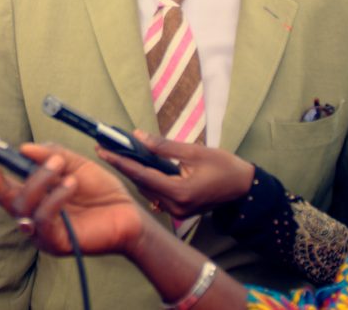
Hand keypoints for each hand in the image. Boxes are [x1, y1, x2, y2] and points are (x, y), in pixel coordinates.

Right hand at [0, 142, 147, 257]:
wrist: (130, 215)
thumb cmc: (101, 191)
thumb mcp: (76, 164)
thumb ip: (52, 155)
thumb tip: (23, 149)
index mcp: (33, 195)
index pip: (2, 182)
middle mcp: (31, 214)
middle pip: (0, 196)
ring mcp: (41, 231)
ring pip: (23, 205)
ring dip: (39, 180)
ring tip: (61, 165)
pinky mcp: (55, 243)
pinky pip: (44, 219)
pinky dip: (55, 198)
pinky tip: (71, 184)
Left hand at [97, 130, 254, 218]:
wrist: (244, 188)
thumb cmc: (224, 167)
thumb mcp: (194, 151)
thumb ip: (164, 146)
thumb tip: (138, 137)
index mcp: (179, 192)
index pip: (142, 175)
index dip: (121, 161)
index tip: (103, 150)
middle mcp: (175, 206)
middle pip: (141, 183)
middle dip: (122, 165)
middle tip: (103, 148)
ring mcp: (177, 211)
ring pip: (147, 190)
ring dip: (133, 172)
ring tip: (115, 154)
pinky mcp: (179, 210)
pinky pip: (156, 194)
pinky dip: (146, 180)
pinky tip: (136, 167)